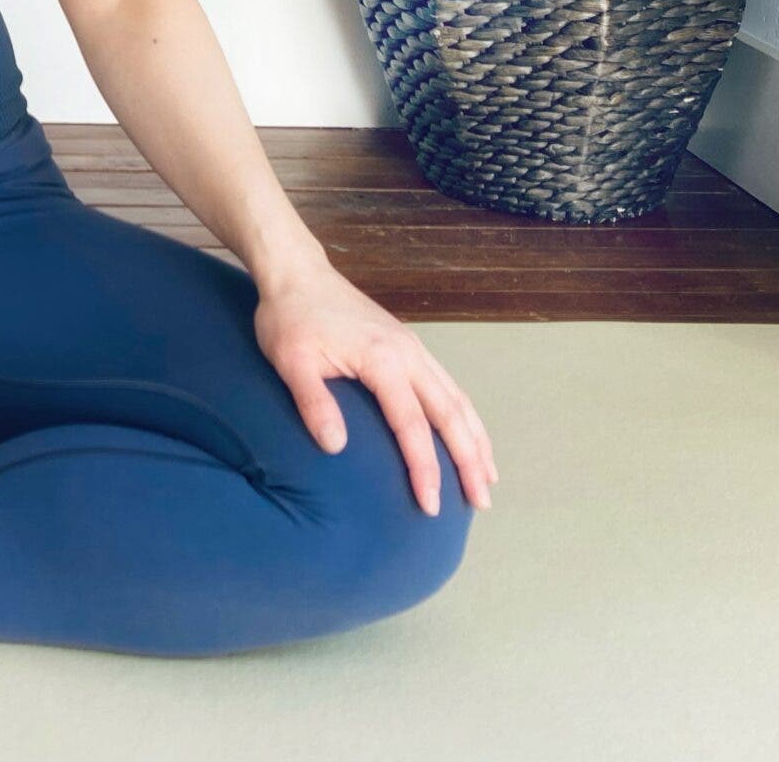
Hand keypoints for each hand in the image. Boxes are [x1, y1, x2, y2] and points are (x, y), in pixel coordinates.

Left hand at [252, 258, 497, 516]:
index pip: (412, 425)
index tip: (432, 506)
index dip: (425, 468)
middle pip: (451, 414)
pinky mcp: (410, 345)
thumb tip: (336, 448)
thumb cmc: (290, 318)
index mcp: (383, 360)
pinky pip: (449, 385)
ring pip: (457, 399)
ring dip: (476, 439)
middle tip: (481, 502)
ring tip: (489, 477)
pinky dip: (465, 415)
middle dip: (469, 461)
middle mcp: (409, 354)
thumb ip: (314, 402)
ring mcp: (414, 348)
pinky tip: (469, 435)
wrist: (297, 273)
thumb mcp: (290, 360)